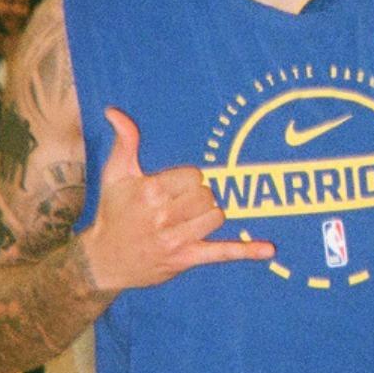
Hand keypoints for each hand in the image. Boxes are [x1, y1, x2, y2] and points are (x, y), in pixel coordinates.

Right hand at [80, 107, 273, 291]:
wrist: (105, 260)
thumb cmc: (114, 213)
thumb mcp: (114, 175)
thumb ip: (124, 141)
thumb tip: (114, 112)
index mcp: (150, 191)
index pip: (193, 175)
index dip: (190, 178)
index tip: (177, 185)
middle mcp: (163, 215)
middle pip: (207, 195)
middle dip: (200, 195)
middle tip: (183, 202)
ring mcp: (176, 239)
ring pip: (217, 216)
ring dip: (210, 214)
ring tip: (193, 217)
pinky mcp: (186, 258)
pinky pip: (221, 252)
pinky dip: (246, 251)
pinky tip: (268, 250)